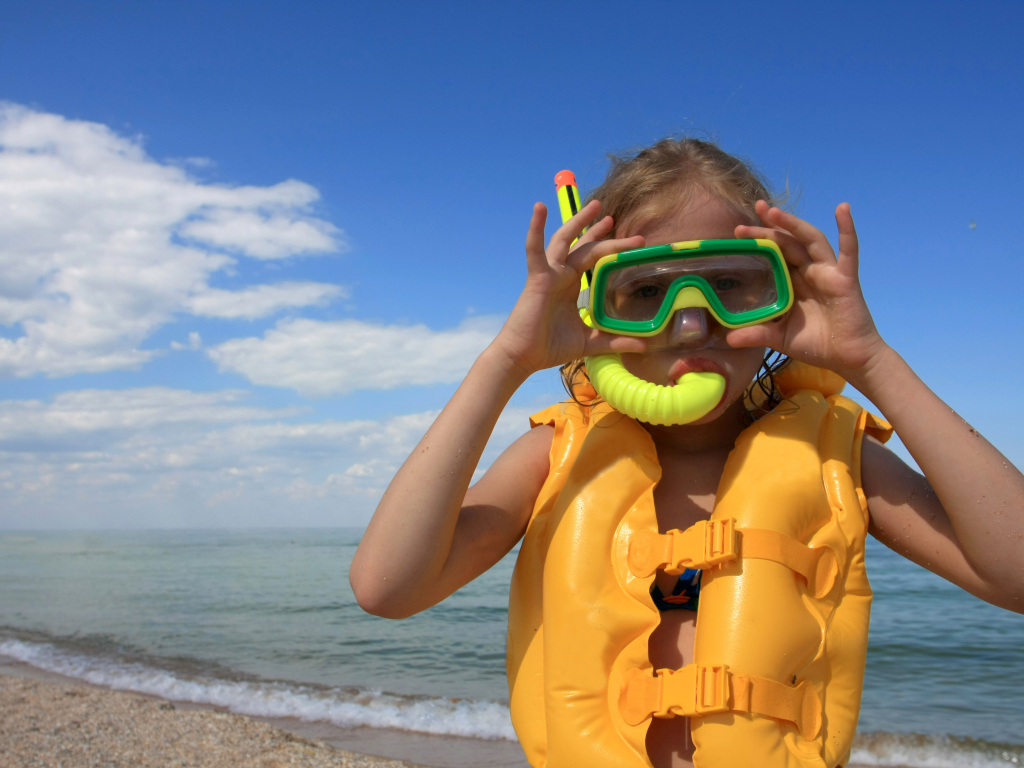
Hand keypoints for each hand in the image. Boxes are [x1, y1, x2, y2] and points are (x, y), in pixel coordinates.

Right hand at [491, 200, 647, 377]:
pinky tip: (539, 208)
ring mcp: (548, 275)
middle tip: (614, 218)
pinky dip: (535, 229)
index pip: (593, 260)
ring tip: (593, 205)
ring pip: (564, 241)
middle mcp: (560, 276)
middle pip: (583, 247)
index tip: (632, 241)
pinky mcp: (536, 278)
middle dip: (599, 232)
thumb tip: (644, 345)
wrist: (523, 357)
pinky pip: (535, 250)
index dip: (609, 247)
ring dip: (577, 221)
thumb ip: (614, 340)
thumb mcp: (590, 342)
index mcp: (570, 286)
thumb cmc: (549, 347)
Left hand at [728, 201, 888, 386]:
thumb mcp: (780, 338)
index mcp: (793, 281)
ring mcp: (828, 272)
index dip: (760, 240)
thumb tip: (728, 339)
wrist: (847, 357)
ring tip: (774, 212)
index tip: (738, 231)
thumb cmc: (816, 344)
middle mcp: (809, 271)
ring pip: (810, 240)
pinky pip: (848, 251)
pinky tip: (842, 209)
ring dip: (793, 224)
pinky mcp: (845, 278)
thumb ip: (757, 334)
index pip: (774, 254)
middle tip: (754, 209)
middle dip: (770, 226)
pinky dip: (847, 229)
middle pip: (788, 242)